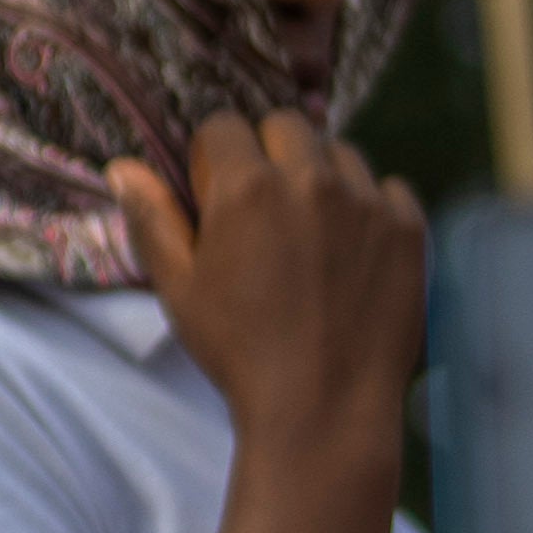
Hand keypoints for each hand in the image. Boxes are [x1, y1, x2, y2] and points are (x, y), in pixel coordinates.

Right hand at [111, 106, 424, 485]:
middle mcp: (312, 178)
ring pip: (341, 153)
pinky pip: (388, 188)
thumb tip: (122, 166)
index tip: (214, 198)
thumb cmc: (238, 350)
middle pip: (286, 126)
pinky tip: (354, 249)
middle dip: (268, 153)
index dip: (212, 159)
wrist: (324, 406)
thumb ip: (153, 219)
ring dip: (321, 176)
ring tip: (313, 230)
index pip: (224, 126)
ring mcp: (368, 200)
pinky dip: (370, 206)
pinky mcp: (409, 228)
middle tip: (264, 210)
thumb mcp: (179, 288)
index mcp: (246, 187)